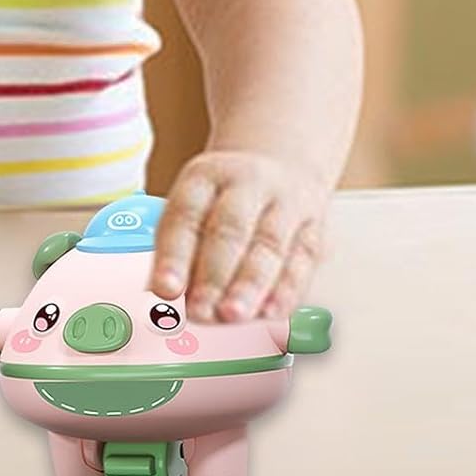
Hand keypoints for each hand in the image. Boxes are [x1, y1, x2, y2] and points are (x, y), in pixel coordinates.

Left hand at [148, 150, 327, 322]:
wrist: (280, 160)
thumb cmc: (224, 197)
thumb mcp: (194, 204)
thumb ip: (178, 249)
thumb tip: (162, 299)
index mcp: (205, 176)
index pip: (185, 215)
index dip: (173, 256)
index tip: (164, 289)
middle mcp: (247, 184)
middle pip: (229, 229)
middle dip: (213, 275)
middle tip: (199, 311)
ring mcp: (285, 204)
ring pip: (269, 246)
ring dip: (249, 286)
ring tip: (232, 315)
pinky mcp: (313, 229)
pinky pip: (302, 261)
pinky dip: (286, 290)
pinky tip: (271, 312)